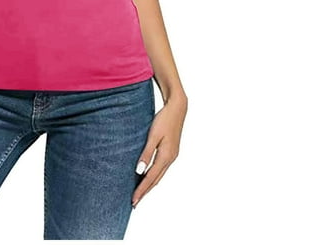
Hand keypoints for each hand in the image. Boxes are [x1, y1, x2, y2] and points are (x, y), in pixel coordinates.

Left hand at [132, 93, 186, 207]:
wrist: (177, 109)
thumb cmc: (164, 120)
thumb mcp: (153, 135)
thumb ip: (146, 153)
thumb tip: (139, 171)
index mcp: (166, 157)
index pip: (150, 178)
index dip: (141, 190)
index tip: (133, 200)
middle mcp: (170, 159)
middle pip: (155, 180)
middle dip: (145, 192)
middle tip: (134, 202)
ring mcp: (172, 156)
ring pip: (159, 175)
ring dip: (149, 185)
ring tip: (139, 193)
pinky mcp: (171, 151)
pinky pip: (160, 168)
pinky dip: (153, 176)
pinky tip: (147, 176)